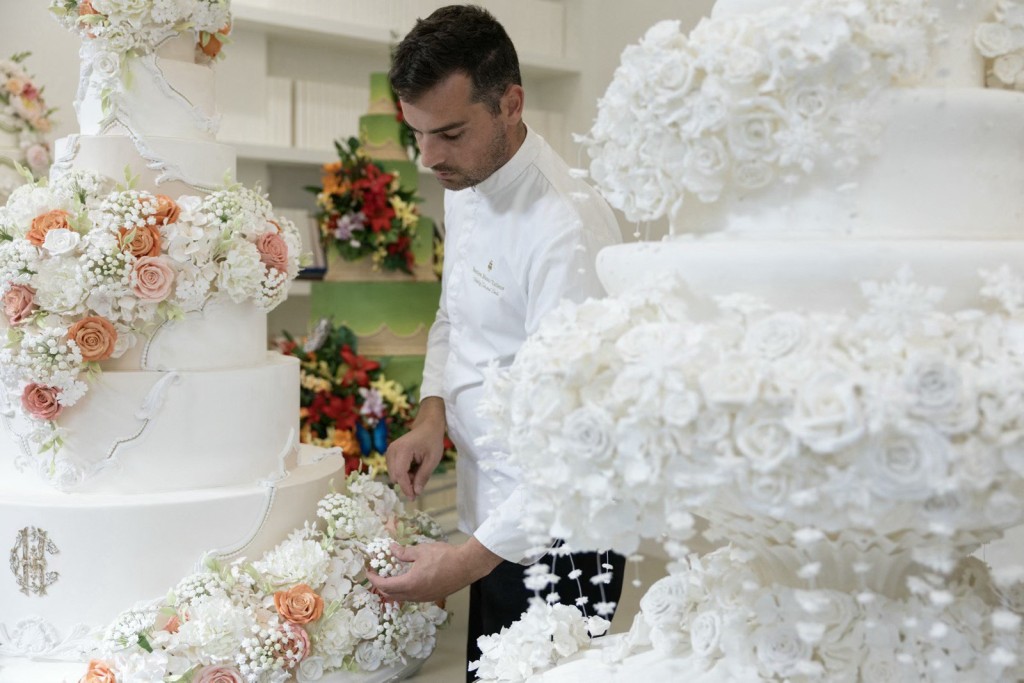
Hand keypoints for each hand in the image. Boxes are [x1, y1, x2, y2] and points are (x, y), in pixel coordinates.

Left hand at [366, 537, 502, 602]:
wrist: (467, 566)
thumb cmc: (444, 556)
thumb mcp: (421, 550)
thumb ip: (404, 552)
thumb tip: (391, 548)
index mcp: (410, 583)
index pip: (385, 585)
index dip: (374, 579)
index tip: (368, 571)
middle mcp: (415, 595)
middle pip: (391, 594)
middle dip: (381, 585)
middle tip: (377, 574)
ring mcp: (424, 598)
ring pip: (402, 598)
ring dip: (392, 589)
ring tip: (390, 577)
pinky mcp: (432, 597)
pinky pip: (412, 597)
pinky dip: (403, 591)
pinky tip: (407, 580)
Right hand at [386, 396, 445, 499]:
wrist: (428, 424)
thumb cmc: (432, 440)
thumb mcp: (432, 460)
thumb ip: (423, 476)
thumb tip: (416, 492)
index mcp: (403, 450)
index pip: (400, 475)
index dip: (406, 488)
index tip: (413, 498)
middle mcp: (392, 450)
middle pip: (395, 476)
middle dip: (406, 483)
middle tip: (420, 481)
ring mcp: (389, 451)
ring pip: (394, 474)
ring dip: (405, 478)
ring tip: (418, 471)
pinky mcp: (390, 453)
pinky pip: (394, 469)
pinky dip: (403, 472)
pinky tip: (413, 467)